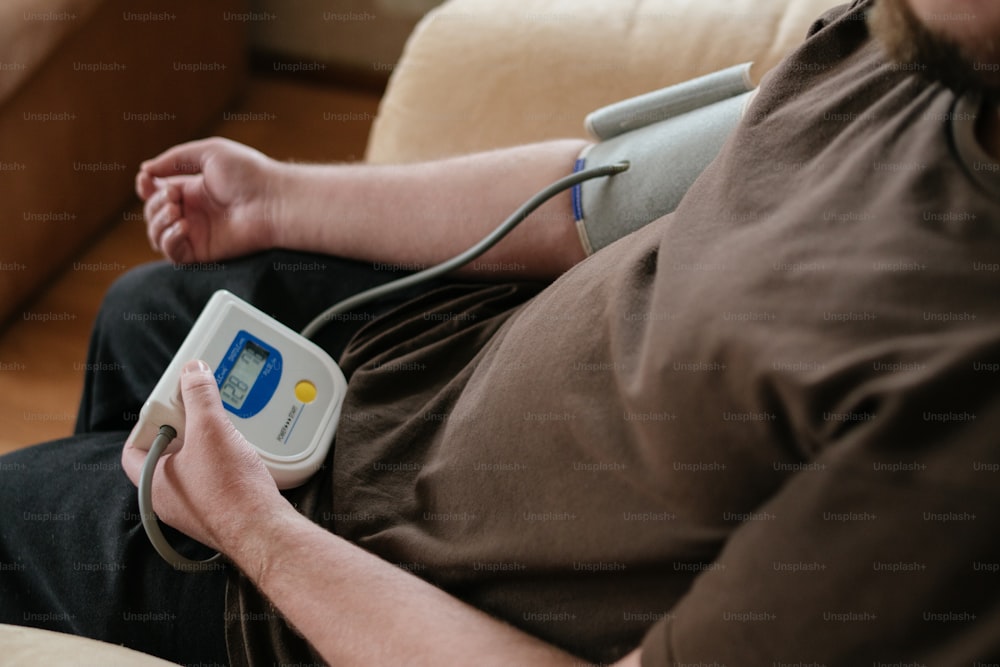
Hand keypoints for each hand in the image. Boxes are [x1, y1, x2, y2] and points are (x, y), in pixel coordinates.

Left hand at [121, 360, 287, 552]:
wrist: (264, 528)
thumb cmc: (230, 490)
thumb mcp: (210, 429)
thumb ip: (199, 395)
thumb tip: (193, 372)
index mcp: (151, 483)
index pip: (134, 445)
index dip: (150, 419)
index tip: (170, 402)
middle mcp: (169, 498)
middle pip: (167, 450)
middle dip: (184, 426)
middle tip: (200, 408)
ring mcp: (194, 506)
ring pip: (193, 463)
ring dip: (207, 441)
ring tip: (224, 426)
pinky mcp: (220, 509)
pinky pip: (214, 476)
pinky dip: (224, 459)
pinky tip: (241, 450)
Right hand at [136, 137, 282, 263]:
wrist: (272, 200)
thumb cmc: (249, 173)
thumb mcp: (209, 152)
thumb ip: (175, 159)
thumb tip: (145, 170)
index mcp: (193, 189)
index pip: (156, 192)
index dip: (146, 187)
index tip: (146, 180)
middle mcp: (193, 212)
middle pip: (153, 213)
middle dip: (154, 203)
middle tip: (174, 196)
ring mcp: (197, 233)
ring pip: (156, 235)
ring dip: (157, 221)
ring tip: (177, 211)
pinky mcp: (203, 251)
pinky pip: (172, 253)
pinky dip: (169, 240)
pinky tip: (183, 226)